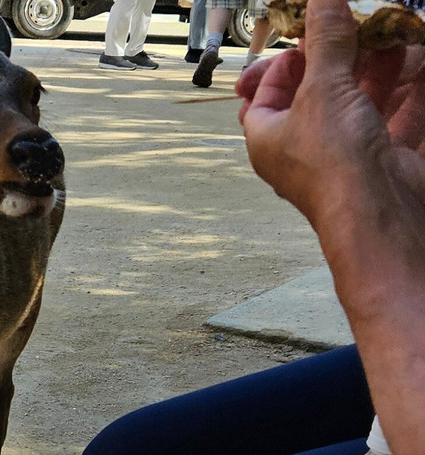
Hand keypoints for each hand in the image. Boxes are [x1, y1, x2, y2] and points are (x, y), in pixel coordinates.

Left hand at [237, 0, 424, 233]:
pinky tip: (420, 60)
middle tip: (358, 25)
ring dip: (378, 67)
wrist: (378, 215)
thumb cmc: (332, 160)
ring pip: (361, 102)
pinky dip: (409, 91)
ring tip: (395, 34)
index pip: (263, 96)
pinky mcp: (383, 160)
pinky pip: (396, 117)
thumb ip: (325, 42)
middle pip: (317, 93)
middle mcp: (302, 148)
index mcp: (268, 138)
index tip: (306, 37)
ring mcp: (345, 155)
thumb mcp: (322, 88)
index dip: (282, 64)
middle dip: (341, 57)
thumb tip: (323, 1)